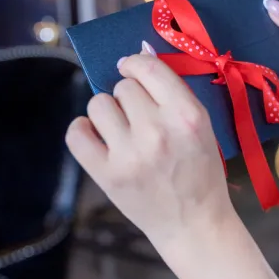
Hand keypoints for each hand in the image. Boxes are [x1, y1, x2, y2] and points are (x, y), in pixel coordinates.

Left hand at [65, 43, 233, 247]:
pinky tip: (96, 136)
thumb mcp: (202, 126)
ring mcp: (129, 155)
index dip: (135, 63)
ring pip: (98, 104)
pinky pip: (76, 133)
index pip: (148, 67)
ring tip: (121, 130)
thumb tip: (138, 54)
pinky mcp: (107, 175)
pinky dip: (82, 130)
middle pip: (123, 86)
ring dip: (107, 112)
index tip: (130, 69)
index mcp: (187, 116)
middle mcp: (157, 132)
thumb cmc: (201, 171)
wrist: (194, 224)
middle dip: (129, 97)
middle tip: (140, 119)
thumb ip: (172, 92)